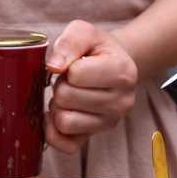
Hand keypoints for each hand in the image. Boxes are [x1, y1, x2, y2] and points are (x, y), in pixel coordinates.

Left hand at [44, 20, 137, 153]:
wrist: (115, 66)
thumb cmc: (98, 49)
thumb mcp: (86, 32)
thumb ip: (70, 41)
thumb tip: (53, 67)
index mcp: (123, 73)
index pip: (75, 74)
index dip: (66, 65)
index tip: (76, 62)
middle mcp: (122, 103)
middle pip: (66, 98)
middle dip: (60, 85)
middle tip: (70, 79)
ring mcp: (110, 123)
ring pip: (64, 122)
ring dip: (57, 105)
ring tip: (68, 94)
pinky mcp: (95, 137)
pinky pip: (65, 145)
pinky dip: (53, 132)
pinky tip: (58, 114)